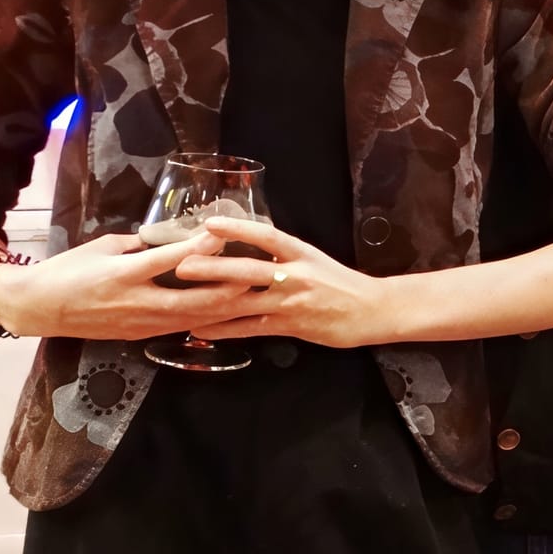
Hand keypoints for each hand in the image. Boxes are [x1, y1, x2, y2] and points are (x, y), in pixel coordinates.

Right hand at [0, 229, 268, 340]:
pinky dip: (206, 320)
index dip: (196, 250)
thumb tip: (171, 237)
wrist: (38, 308)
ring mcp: (138, 323)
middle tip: (256, 275)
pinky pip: (179, 327)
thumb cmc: (68, 269)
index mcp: (121, 274)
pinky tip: (229, 314)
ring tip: (253, 296)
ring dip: (223, 309)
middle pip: (190, 299)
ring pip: (190, 319)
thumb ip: (139, 244)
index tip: (223, 237)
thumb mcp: (102, 246)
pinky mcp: (140, 335)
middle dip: (225, 290)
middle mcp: (133, 302)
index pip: (166, 261)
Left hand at [177, 216, 391, 348]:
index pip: (267, 236)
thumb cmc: (341, 283)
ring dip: (211, 301)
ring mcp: (292, 302)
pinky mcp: (290, 325)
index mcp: (301, 253)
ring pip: (245, 301)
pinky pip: (250, 328)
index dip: (238, 229)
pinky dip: (224, 329)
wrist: (371, 310)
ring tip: (181, 300)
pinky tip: (202, 330)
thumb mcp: (314, 260)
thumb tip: (248, 246)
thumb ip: (283, 256)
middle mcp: (295, 275)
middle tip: (182, 264)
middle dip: (213, 268)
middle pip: (248, 270)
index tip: (210, 223)